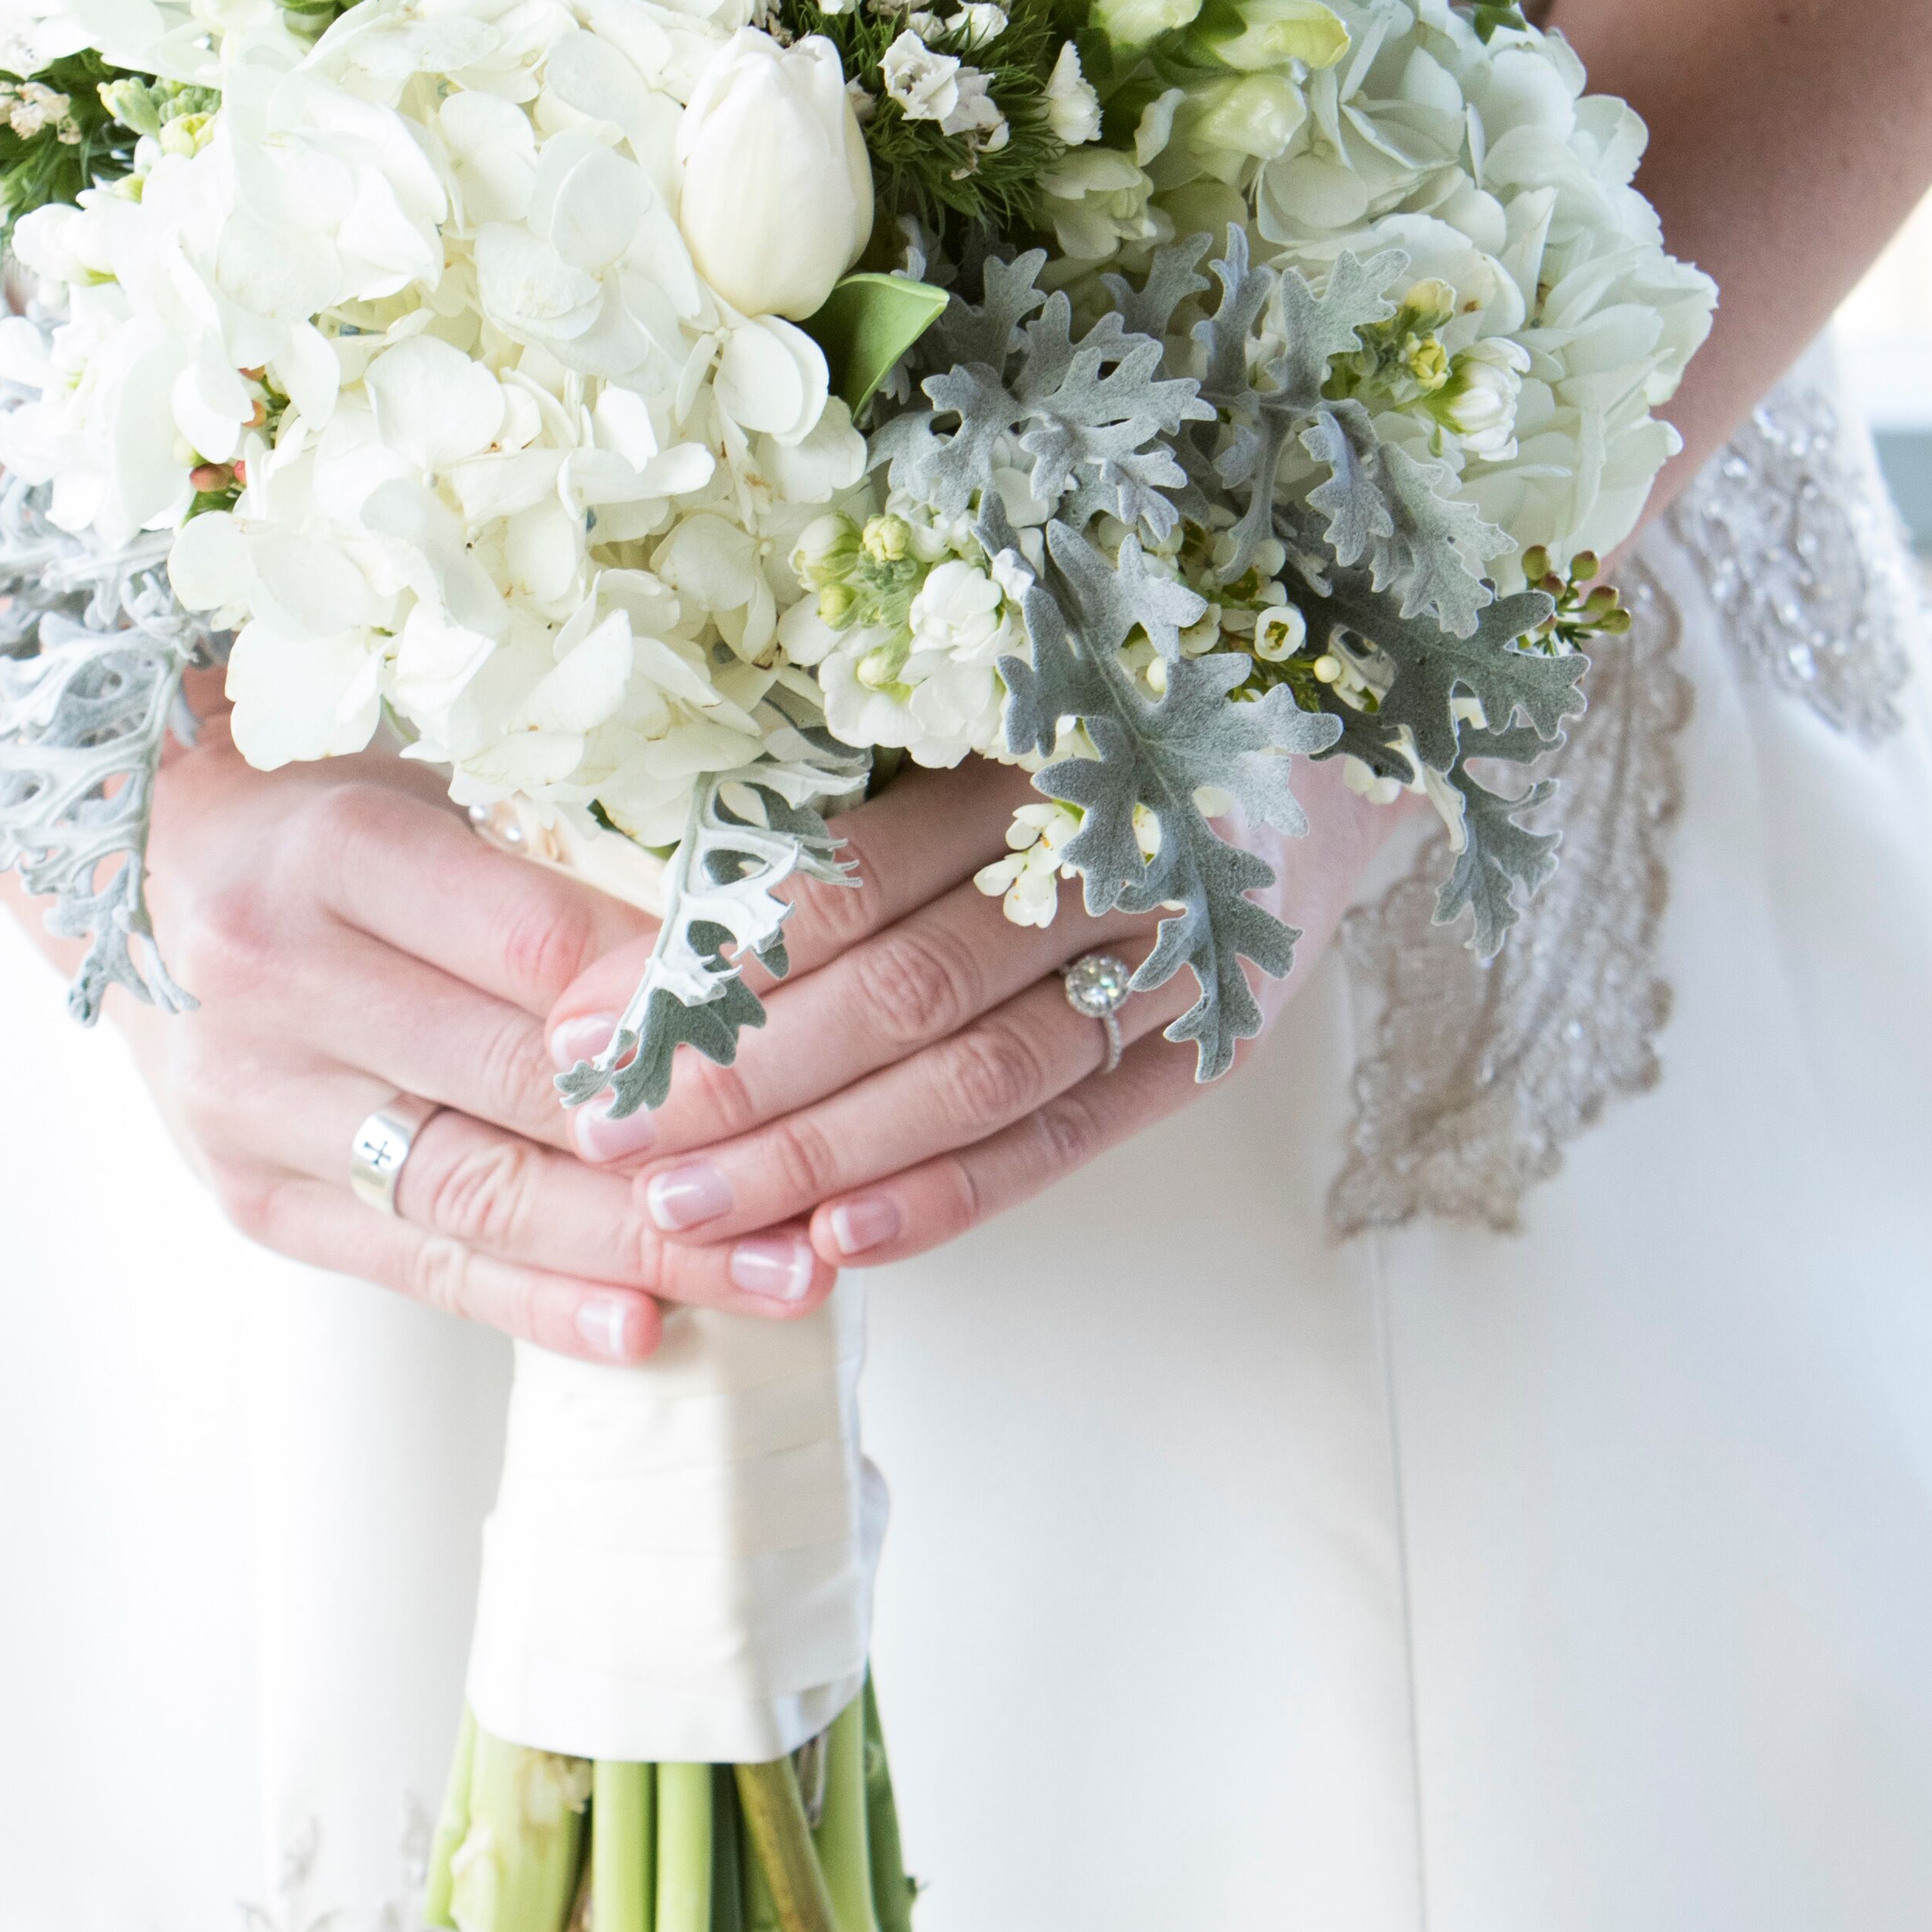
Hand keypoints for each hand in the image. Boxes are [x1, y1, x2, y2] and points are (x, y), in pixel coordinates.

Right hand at [86, 711, 835, 1360]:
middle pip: (520, 1085)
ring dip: (640, 1249)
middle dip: (691, 1149)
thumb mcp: (427, 789)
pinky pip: (415, 1264)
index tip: (812, 1040)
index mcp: (333, 848)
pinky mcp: (254, 1197)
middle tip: (832, 1189)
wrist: (126, 867)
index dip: (677, 1007)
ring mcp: (252, 1102)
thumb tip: (743, 966)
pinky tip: (639, 1325)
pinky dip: (534, 1302)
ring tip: (778, 1279)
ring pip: (479, 1193)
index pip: (539, 945)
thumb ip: (556, 868)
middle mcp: (276, 978)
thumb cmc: (315, 814)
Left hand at [554, 756, 1409, 1273]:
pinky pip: (1063, 1141)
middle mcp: (1111, 863)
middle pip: (903, 996)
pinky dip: (950, 1196)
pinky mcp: (1209, 1048)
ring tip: (685, 1209)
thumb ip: (862, 774)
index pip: (854, 878)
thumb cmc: (1119, 704)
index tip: (594, 1017)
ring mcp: (1173, 967)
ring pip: (974, 1083)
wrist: (1336, 729)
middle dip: (740, 1080)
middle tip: (608, 1132)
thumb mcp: (996, 692)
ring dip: (821, 1156)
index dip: (716, 960)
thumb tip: (672, 879)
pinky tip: (841, 1240)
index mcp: (1037, 757)